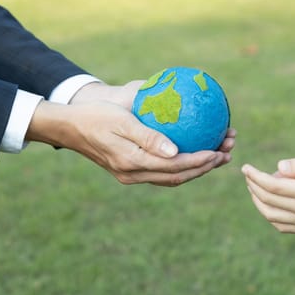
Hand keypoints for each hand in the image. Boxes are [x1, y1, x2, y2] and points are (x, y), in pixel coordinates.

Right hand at [69, 79, 236, 166]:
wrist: (68, 128)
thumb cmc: (95, 117)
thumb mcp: (122, 121)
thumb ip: (148, 137)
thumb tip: (176, 152)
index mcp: (133, 163)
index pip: (175, 166)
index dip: (200, 161)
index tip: (219, 152)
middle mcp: (133, 174)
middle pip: (177, 177)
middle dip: (204, 167)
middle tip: (226, 155)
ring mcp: (130, 175)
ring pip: (170, 178)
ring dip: (194, 169)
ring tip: (216, 156)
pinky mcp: (129, 170)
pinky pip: (160, 173)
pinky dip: (179, 166)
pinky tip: (190, 154)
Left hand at [242, 158, 294, 233]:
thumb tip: (278, 168)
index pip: (271, 186)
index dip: (254, 176)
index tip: (245, 166)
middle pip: (267, 201)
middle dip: (252, 186)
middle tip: (247, 174)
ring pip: (271, 216)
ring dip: (257, 201)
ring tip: (253, 187)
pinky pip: (282, 226)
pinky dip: (269, 215)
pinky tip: (267, 204)